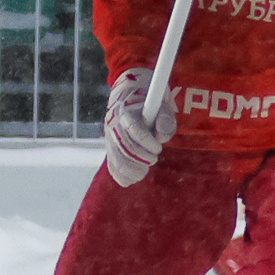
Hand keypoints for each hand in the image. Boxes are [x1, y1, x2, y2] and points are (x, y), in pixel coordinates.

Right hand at [102, 67, 176, 185]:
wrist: (130, 96)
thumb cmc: (149, 102)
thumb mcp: (162, 104)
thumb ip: (165, 117)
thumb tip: (161, 133)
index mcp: (126, 111)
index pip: (133, 129)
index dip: (147, 142)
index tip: (158, 147)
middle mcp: (113, 125)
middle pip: (124, 147)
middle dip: (141, 158)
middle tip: (153, 159)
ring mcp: (109, 137)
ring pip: (116, 159)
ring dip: (132, 169)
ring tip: (144, 170)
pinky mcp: (110, 148)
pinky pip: (111, 166)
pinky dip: (122, 175)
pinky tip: (133, 178)